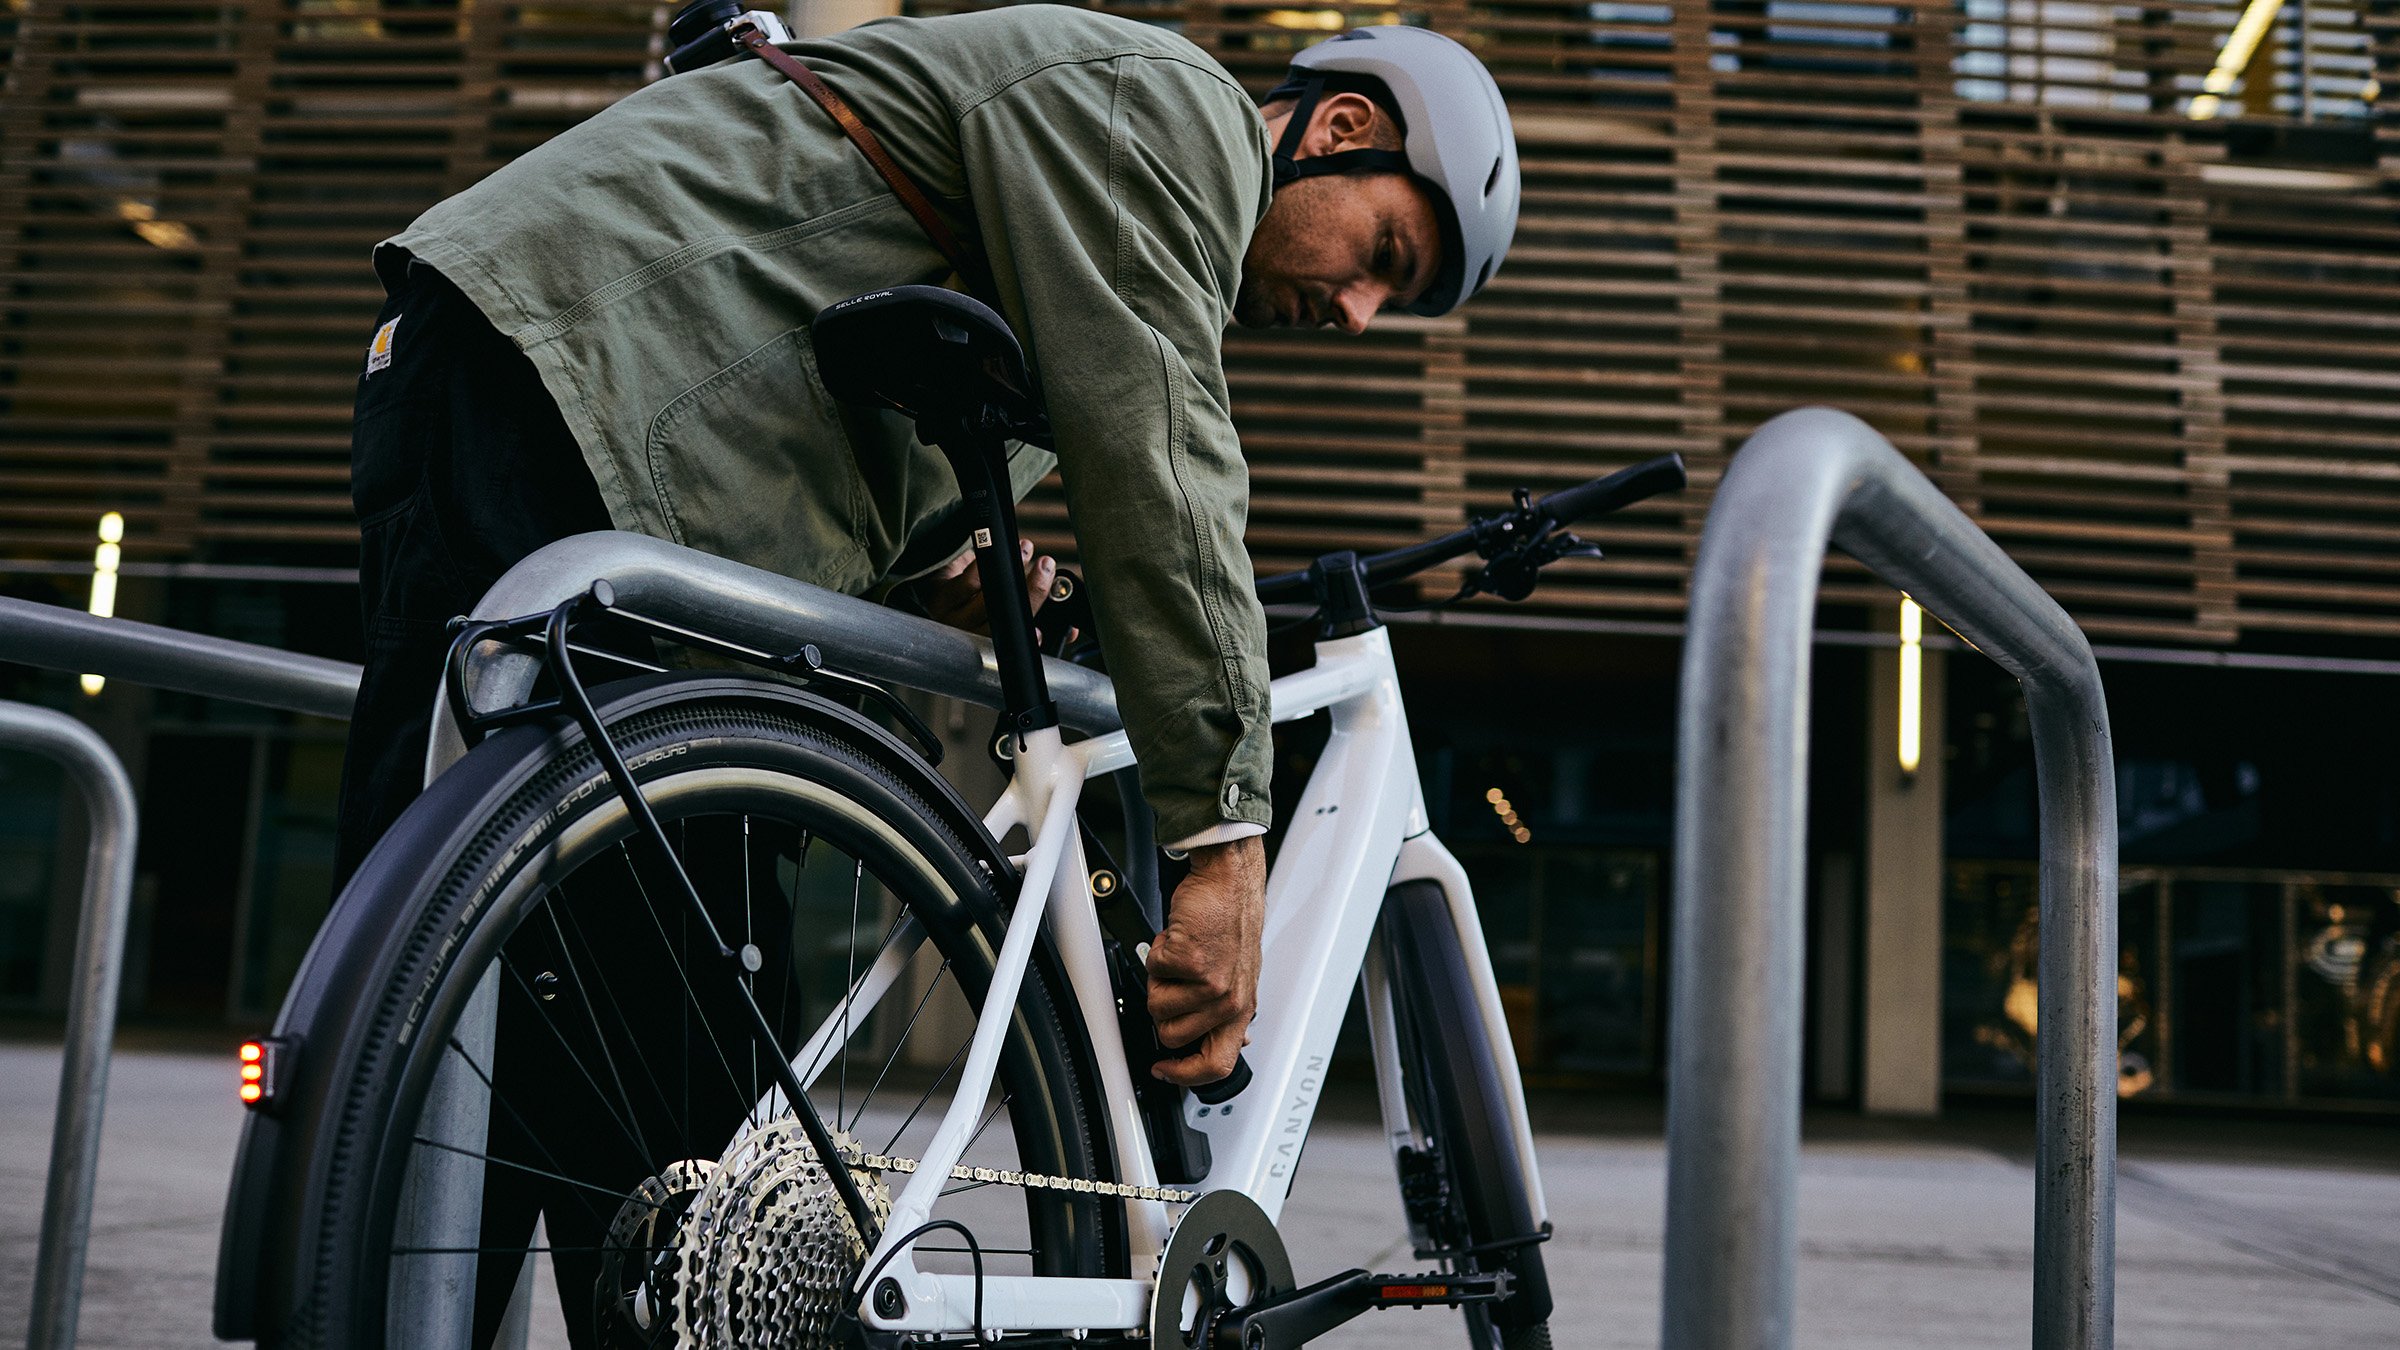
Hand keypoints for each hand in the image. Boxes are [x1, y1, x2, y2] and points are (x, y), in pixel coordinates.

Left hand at [914, 539, 1074, 644]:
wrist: (940, 586)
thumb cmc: (979, 601)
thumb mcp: (1005, 614)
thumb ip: (1038, 621)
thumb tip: (1070, 629)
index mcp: (989, 644)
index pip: (1014, 646)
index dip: (1031, 640)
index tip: (1045, 629)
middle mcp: (970, 636)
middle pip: (1004, 620)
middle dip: (1031, 592)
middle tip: (1047, 567)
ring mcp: (953, 619)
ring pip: (989, 599)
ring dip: (1011, 570)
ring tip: (1026, 549)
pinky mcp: (941, 597)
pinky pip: (967, 583)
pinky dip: (986, 565)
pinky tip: (997, 550)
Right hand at [1147, 836, 1264, 1085]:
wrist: (1228, 883)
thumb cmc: (1230, 923)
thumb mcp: (1241, 976)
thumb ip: (1231, 1011)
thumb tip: (1233, 1043)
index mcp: (1241, 1009)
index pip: (1217, 1064)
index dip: (1184, 1075)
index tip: (1164, 1069)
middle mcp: (1229, 1001)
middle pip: (1172, 1036)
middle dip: (1162, 1009)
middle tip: (1173, 983)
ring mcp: (1211, 983)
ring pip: (1157, 1006)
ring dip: (1159, 979)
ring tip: (1178, 958)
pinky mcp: (1192, 961)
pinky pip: (1153, 971)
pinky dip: (1157, 952)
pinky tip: (1177, 939)